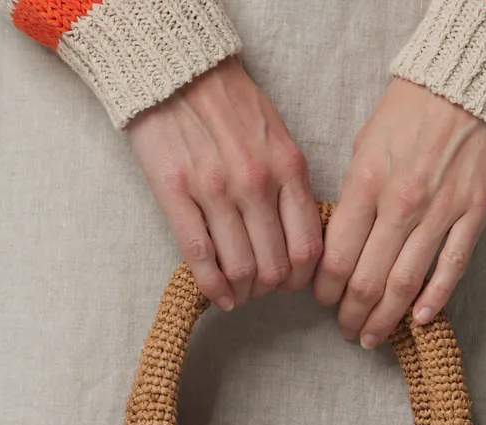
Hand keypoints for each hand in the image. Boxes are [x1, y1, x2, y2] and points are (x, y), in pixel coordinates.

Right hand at [126, 55, 323, 310]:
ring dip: (242, 291)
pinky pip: (200, 258)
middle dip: (269, 290)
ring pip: (241, 269)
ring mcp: (215, 190)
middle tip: (260, 289)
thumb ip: (290, 184)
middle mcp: (256, 182)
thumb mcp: (277, 137)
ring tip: (238, 292)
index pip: (308, 248)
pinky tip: (219, 296)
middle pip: (275, 267)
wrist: (177, 68)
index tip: (289, 282)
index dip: (301, 279)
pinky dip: (213, 287)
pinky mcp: (176, 193)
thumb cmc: (229, 104)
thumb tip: (297, 237)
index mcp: (287, 168)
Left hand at [315, 77, 485, 347]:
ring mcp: (440, 212)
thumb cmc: (414, 109)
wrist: (473, 81)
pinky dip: (434, 300)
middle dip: (351, 314)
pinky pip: (450, 269)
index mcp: (367, 183)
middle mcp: (401, 203)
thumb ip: (353, 196)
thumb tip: (339, 244)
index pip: (336, 256)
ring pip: (405, 285)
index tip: (323, 301)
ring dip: (385, 320)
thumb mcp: (366, 144)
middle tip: (346, 331)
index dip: (325, 290)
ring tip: (373, 338)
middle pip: (367, 281)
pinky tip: (419, 321)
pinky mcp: (473, 215)